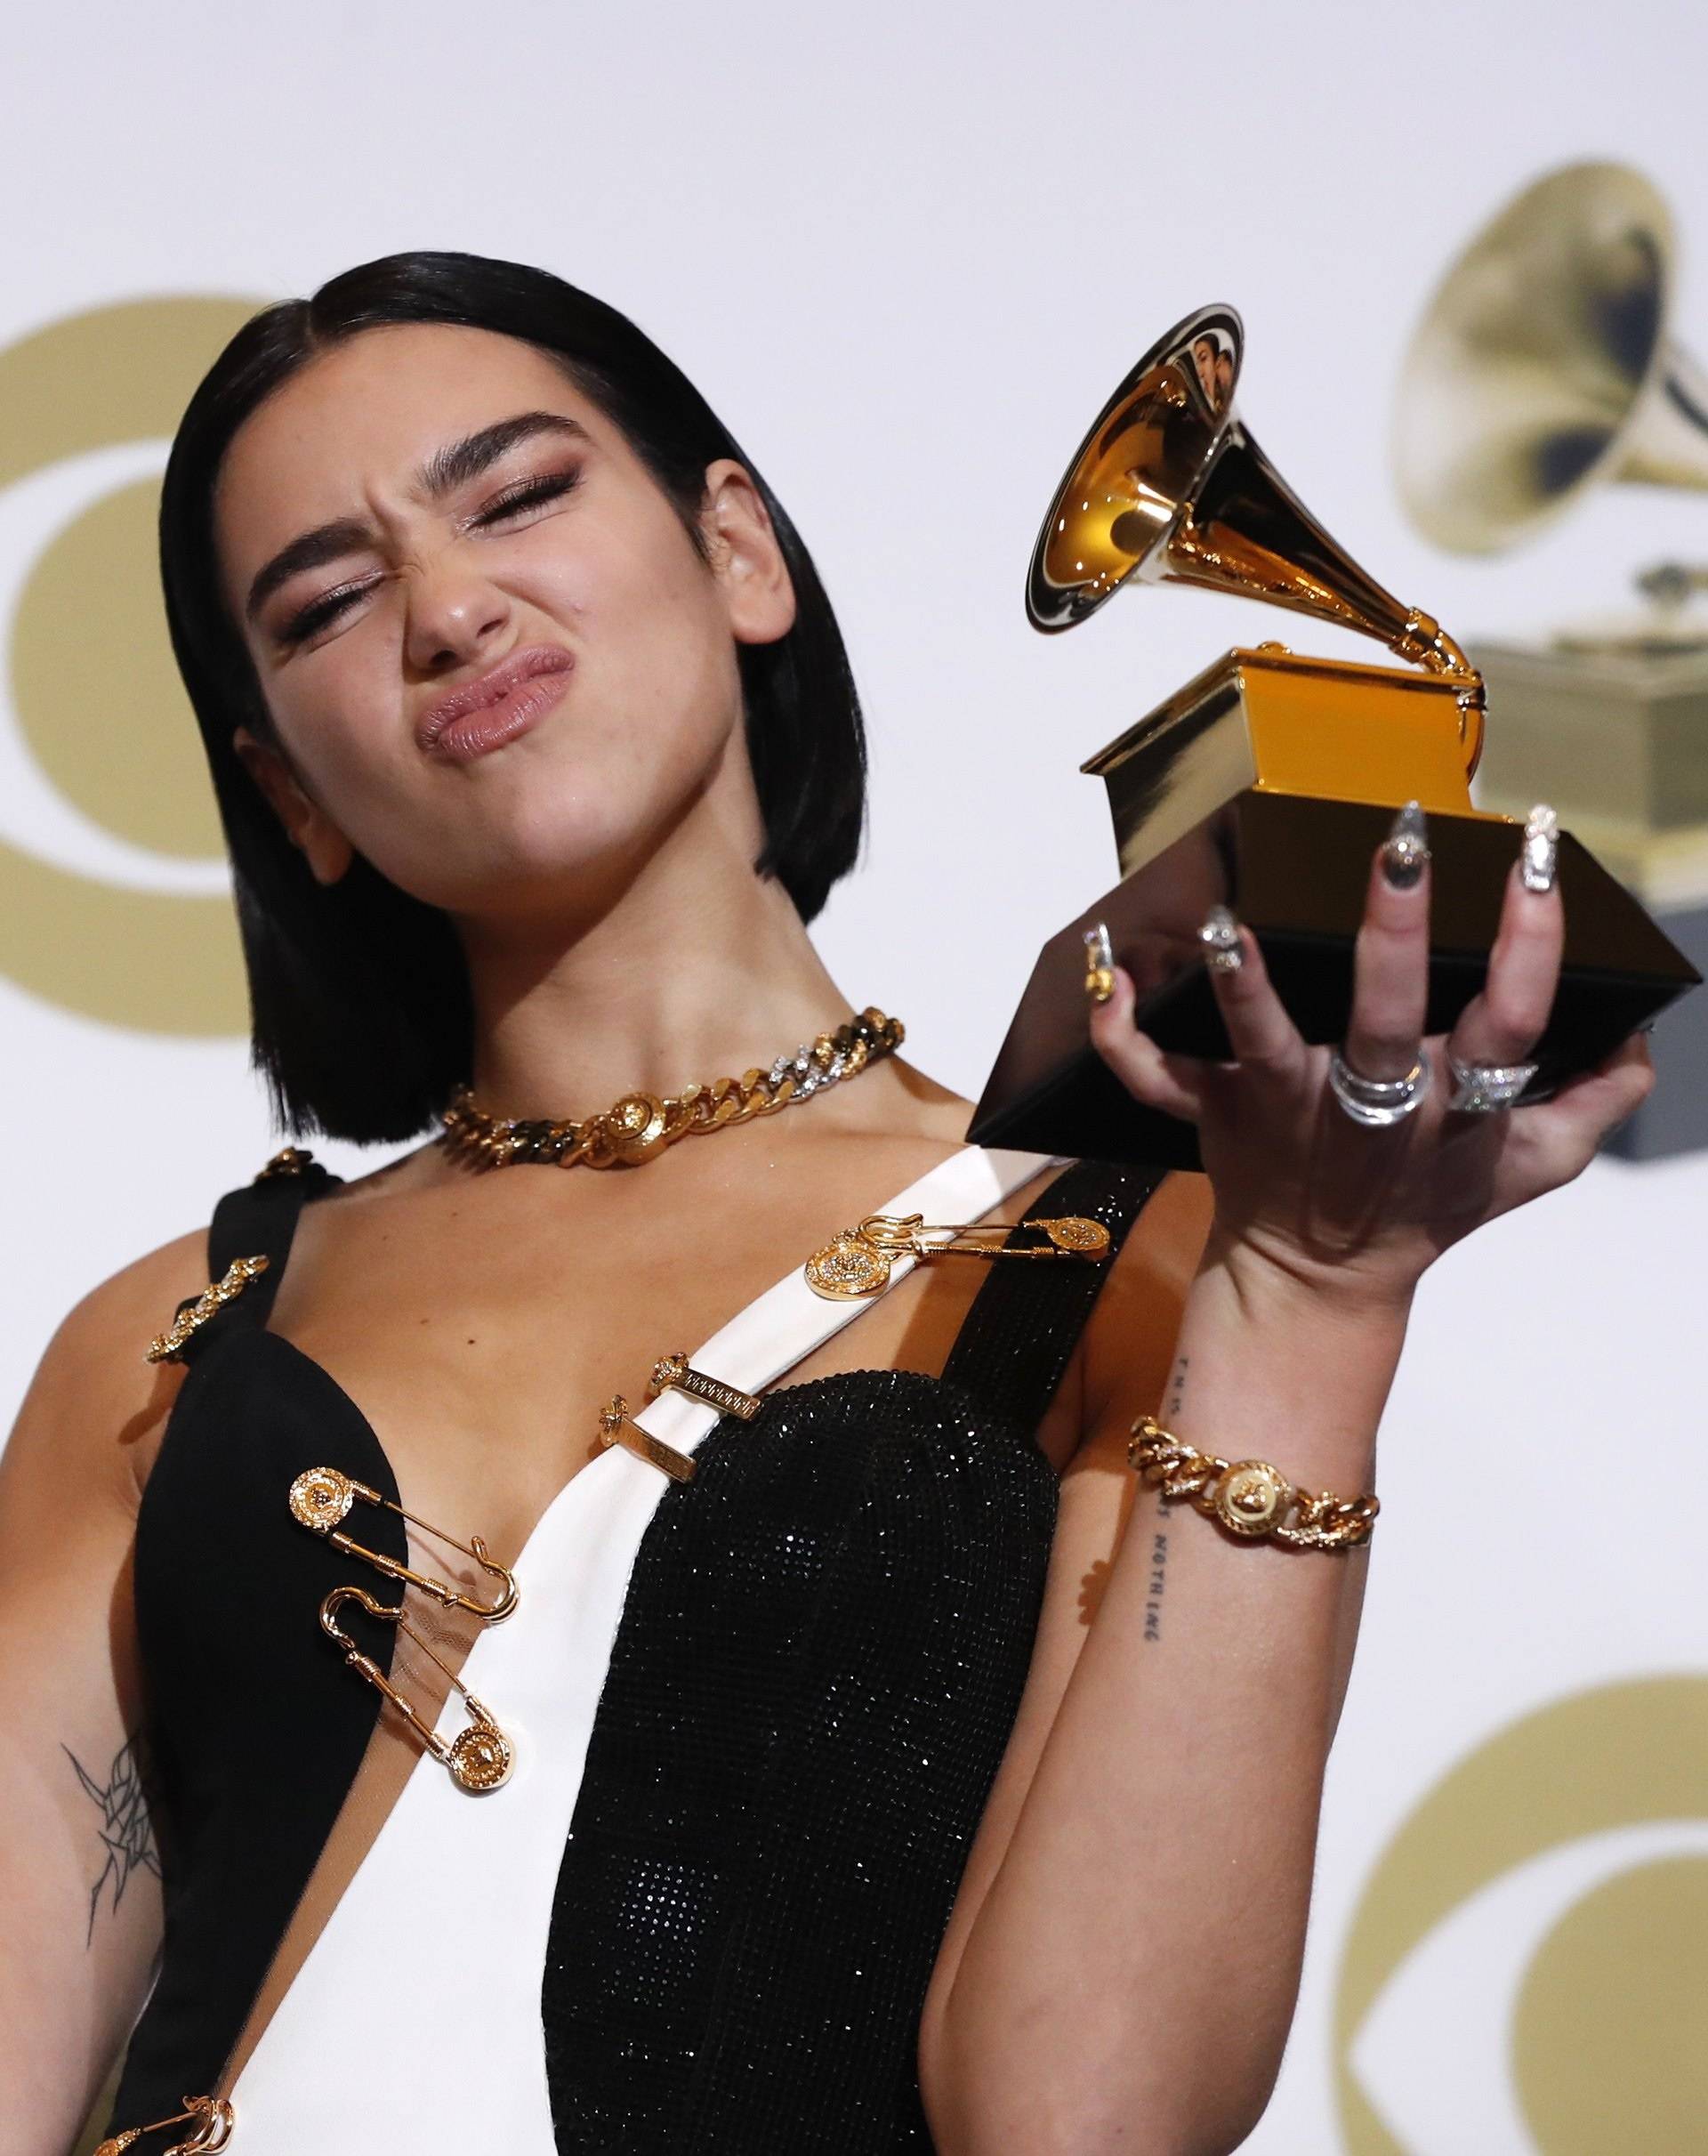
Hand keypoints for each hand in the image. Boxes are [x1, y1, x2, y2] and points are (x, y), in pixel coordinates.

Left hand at [1088, 804, 1655, 1310]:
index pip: (1511, 1022)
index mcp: (1453, 1106)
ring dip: (1244, 985)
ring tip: (1228, 918)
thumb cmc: (1424, 1204)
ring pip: (1263, 1046)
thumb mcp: (1529, 1167)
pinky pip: (1157, 1080)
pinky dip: (1123, 1034)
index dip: (1531, 946)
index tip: (1538, 863)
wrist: (1321, 1281)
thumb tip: (1641, 1033)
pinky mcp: (1215, 1115)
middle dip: (1394, 936)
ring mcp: (1284, 1109)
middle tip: (1403, 848)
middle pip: (1387, 1020)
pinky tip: (1110, 966)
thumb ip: (1594, 1101)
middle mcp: (1368, 1104)